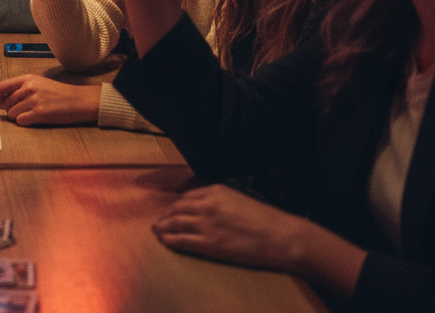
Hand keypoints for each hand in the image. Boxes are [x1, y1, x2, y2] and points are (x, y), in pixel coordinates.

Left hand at [0, 74, 100, 125]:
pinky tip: (32, 119)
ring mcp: (34, 100)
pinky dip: (24, 122)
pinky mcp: (39, 113)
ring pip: (12, 113)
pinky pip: (21, 121)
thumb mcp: (38, 83)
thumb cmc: (58, 92)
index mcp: (27, 78)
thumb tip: (1, 100)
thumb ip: (21, 87)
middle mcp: (29, 87)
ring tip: (29, 114)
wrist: (77, 100)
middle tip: (19, 111)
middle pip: (5, 103)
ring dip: (17, 116)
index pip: (1, 87)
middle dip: (9, 109)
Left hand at [153, 184, 313, 271]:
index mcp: (215, 190)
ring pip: (176, 223)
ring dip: (164, 227)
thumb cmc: (264, 219)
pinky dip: (171, 240)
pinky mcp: (209, 244)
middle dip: (166, 215)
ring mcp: (206, 224)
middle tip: (159, 221)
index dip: (177, 204)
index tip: (172, 209)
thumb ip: (220, 200)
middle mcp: (207, 204)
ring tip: (157, 230)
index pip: (188, 196)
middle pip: (178, 208)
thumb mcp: (239, 199)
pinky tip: (165, 241)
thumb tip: (206, 206)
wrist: (278, 235)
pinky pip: (183, 240)